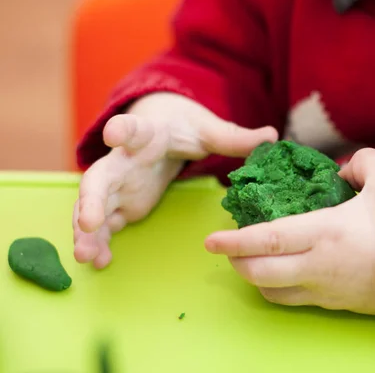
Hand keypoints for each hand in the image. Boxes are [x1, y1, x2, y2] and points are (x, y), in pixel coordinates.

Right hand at [73, 92, 277, 268]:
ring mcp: (118, 185)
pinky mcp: (120, 204)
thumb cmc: (182, 127)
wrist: (159, 130)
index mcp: (148, 135)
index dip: (123, 130)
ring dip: (87, 232)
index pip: (133, 129)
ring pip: (94, 207)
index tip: (115, 133)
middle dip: (92, 199)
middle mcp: (124, 160)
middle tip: (89, 221)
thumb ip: (234, 137)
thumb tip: (272, 136)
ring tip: (86, 257)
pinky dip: (99, 242)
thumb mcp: (208, 130)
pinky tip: (100, 263)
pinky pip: (104, 225)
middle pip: (100, 177)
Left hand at [205, 148, 374, 315]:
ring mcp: (329, 291)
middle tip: (228, 249)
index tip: (210, 240)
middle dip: (237, 263)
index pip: (266, 240)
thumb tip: (342, 170)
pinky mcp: (342, 305)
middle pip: (261, 274)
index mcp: (325, 233)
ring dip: (258, 279)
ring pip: (276, 294)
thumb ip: (359, 162)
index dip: (234, 240)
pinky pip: (301, 300)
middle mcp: (319, 267)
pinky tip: (291, 272)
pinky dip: (284, 287)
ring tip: (255, 261)